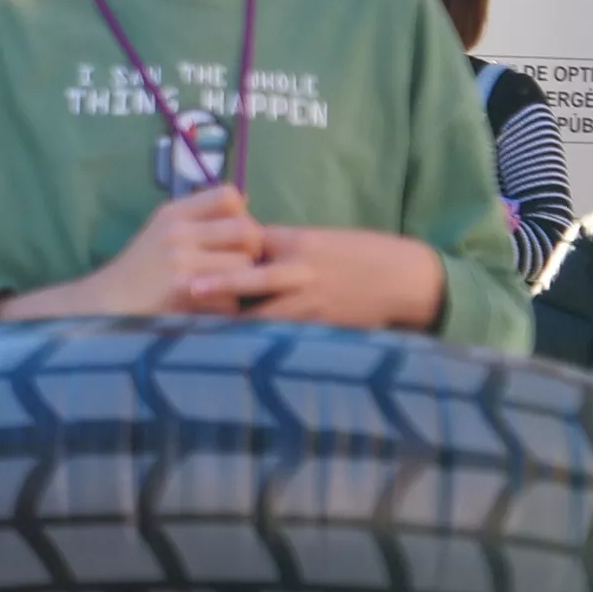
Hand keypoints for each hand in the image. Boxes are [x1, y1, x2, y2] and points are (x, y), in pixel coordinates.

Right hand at [2, 186, 264, 320]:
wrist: (101, 309)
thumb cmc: (137, 273)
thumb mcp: (160, 232)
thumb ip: (198, 219)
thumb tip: (246, 204)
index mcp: (173, 213)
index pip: (229, 196)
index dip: (241, 215)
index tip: (230, 236)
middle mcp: (177, 233)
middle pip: (246, 230)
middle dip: (250, 250)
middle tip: (237, 267)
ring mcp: (180, 262)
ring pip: (243, 265)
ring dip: (239, 282)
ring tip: (221, 290)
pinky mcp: (184, 293)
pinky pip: (229, 298)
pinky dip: (224, 308)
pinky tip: (207, 310)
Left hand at [209, 225, 445, 329]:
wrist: (405, 278)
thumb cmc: (358, 256)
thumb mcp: (319, 241)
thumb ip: (280, 248)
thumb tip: (237, 256)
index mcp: (299, 242)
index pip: (249, 245)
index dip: (220, 255)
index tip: (188, 259)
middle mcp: (302, 269)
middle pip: (251, 279)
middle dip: (218, 285)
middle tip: (187, 288)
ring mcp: (311, 300)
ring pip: (263, 314)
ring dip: (231, 322)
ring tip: (196, 328)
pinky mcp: (320, 325)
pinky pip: (282, 335)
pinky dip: (258, 342)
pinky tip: (231, 350)